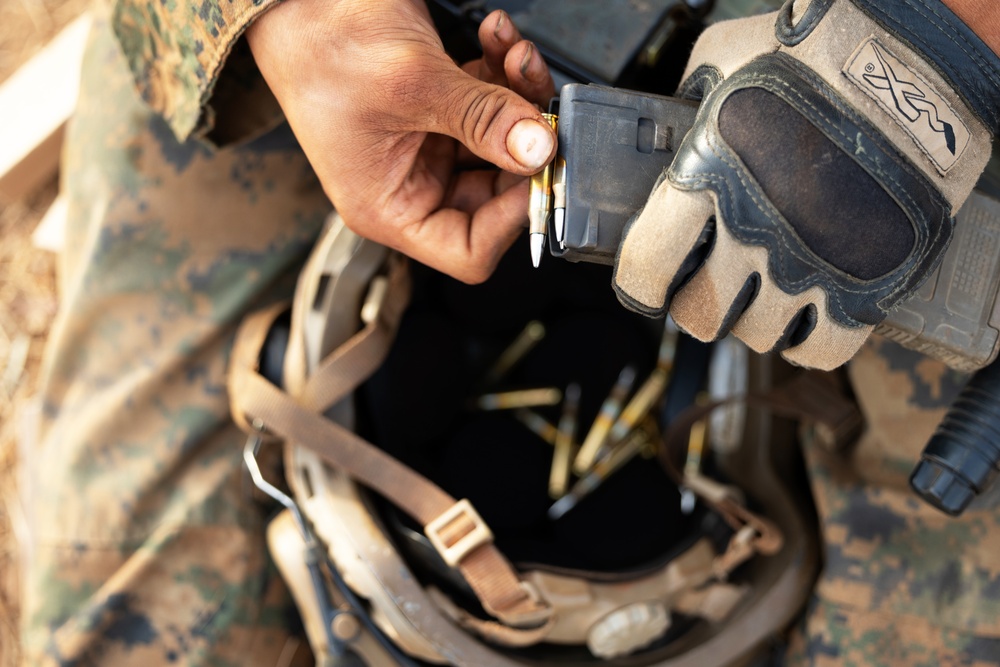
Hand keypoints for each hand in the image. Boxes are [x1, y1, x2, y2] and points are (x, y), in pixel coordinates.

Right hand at [246, 2, 555, 282]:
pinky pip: (488, 105)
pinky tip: (495, 38)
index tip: (540, 171)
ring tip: (514, 54)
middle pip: (496, 193)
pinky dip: (501, 71)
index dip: (513, 218)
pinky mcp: (438, 111)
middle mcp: (409, 185)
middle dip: (525, 143)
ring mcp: (426, 147)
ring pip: (500, 143)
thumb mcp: (414, 84)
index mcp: (389, 208)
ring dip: (518, 96)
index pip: (468, 250)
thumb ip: (483, 118)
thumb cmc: (322, 46)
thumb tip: (539, 150)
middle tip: (541, 106)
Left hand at [613, 0, 999, 368]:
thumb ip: (688, 103)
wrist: (917, 65)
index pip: (646, 267)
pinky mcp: (867, 283)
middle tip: (706, 286)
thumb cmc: (817, 53)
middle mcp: (753, 233)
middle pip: (699, 315)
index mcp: (707, 179)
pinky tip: (803, 318)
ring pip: (756, 334)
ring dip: (750, 319)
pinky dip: (806, 342)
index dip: (639, 286)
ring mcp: (811, 265)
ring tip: (760, 292)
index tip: (645, 288)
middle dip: (695, 304)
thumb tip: (673, 128)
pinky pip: (822, 349)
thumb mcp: (725, 59)